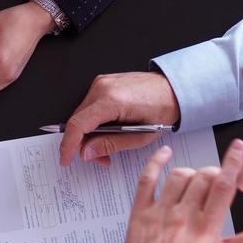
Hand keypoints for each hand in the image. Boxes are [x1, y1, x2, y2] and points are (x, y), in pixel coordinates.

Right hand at [58, 71, 180, 166]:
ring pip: (81, 115)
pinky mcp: (102, 83)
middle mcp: (102, 88)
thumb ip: (111, 145)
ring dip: (89, 133)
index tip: (66, 159)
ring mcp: (100, 83)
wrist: (175, 87)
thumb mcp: (141, 136)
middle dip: (83, 144)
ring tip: (107, 145)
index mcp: (112, 101)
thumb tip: (86, 152)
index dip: (68, 145)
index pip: (78, 125)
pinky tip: (107, 130)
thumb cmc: (164, 109)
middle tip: (100, 158)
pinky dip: (93, 121)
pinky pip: (89, 106)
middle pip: (78, 121)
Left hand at [122, 139, 242, 242]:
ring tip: (194, 182)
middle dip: (213, 173)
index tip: (238, 149)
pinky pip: (146, 180)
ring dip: (191, 173)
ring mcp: (159, 214)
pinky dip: (155, 163)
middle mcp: (183, 219)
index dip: (232, 164)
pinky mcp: (139, 214)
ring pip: (179, 176)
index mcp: (206, 229)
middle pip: (203, 178)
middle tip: (214, 181)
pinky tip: (164, 154)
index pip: (223, 188)